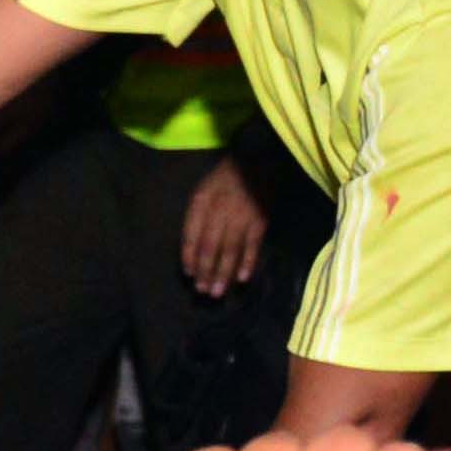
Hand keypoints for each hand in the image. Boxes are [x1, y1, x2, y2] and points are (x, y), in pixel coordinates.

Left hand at [178, 155, 268, 293]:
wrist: (256, 158)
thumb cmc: (225, 177)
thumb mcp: (203, 191)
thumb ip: (196, 217)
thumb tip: (192, 247)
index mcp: (201, 203)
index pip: (191, 236)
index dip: (190, 258)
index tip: (189, 275)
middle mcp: (219, 211)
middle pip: (210, 248)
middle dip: (205, 272)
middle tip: (202, 292)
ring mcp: (241, 217)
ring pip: (230, 250)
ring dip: (223, 273)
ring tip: (217, 292)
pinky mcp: (260, 220)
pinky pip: (252, 245)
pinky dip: (247, 262)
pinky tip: (242, 279)